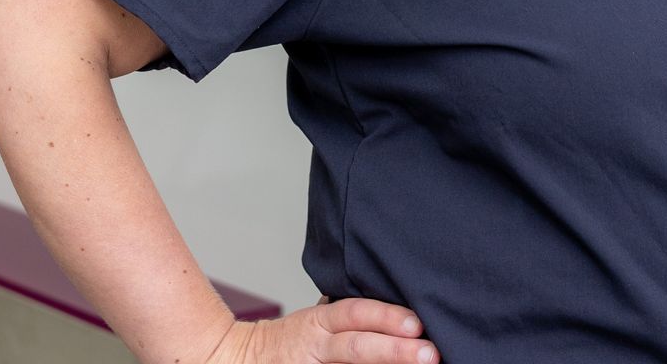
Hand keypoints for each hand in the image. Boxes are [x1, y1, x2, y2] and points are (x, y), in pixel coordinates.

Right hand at [202, 296, 438, 363]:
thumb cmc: (290, 341)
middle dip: (394, 351)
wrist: (237, 358)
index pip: (355, 313)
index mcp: (320, 322)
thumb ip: (348, 316)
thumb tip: (398, 307)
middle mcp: (316, 345)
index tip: (417, 323)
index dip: (386, 317)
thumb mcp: (317, 320)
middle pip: (357, 347)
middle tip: (429, 354)